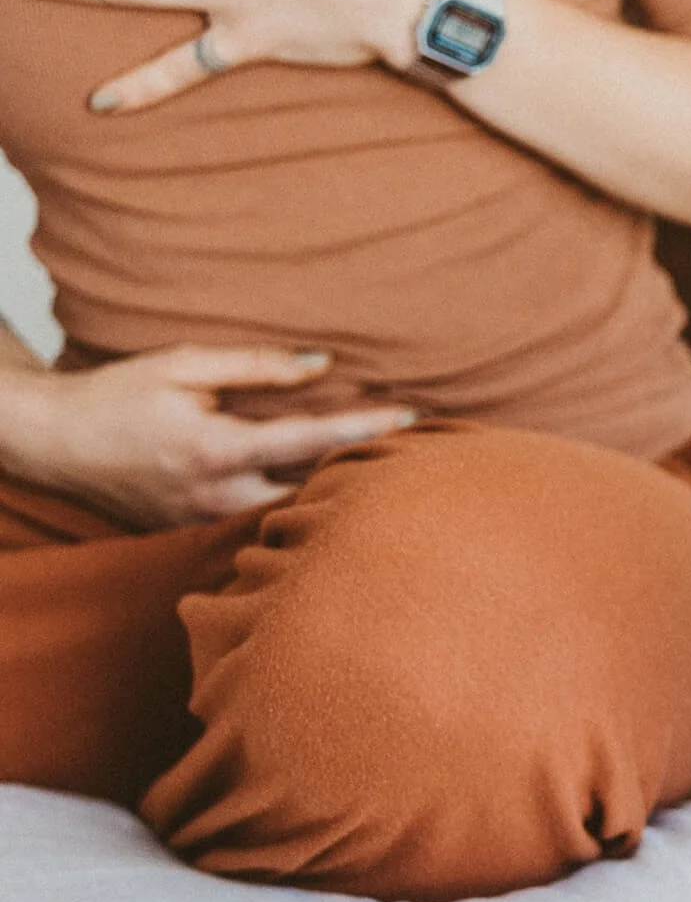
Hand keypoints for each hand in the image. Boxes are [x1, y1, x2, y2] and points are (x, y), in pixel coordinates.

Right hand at [0, 347, 415, 530]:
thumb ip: (256, 366)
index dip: (365, 429)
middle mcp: (216, 497)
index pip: (309, 442)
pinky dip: (300, 508)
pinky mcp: (199, 536)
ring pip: (291, 516)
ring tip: (390, 470)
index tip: (413, 417)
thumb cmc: (119, 395)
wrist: (55, 444)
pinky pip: (263, 525)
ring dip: (337, 496)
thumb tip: (323, 365)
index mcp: (216, 450)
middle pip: (313, 492)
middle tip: (423, 451)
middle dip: (365, 474)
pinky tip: (335, 494)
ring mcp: (207, 525)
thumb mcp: (185, 365)